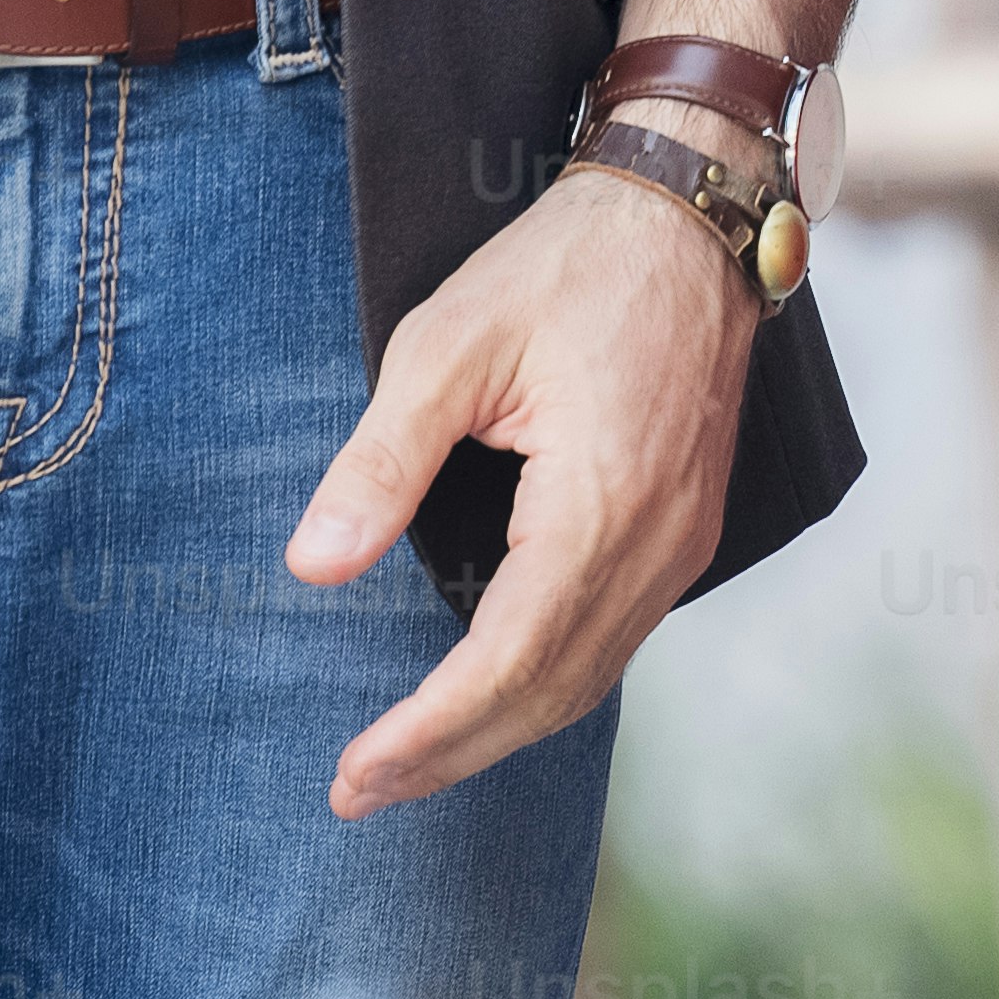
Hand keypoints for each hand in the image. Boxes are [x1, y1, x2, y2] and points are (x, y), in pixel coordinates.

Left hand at [291, 160, 757, 817]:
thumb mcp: (446, 345)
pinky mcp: (685, 527)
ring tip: (407, 759)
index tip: (352, 774)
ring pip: (591, 677)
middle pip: (553, 692)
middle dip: (452, 753)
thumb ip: (379, 463)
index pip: (509, 660)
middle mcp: (658, 540)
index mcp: (601, 501)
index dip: (429, 732)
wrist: (687, 209)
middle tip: (358, 789)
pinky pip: (615, 638)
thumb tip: (312, 568)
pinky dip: (546, 683)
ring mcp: (682, 539)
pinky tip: (487, 689)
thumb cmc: (565, 264)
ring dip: (498, 729)